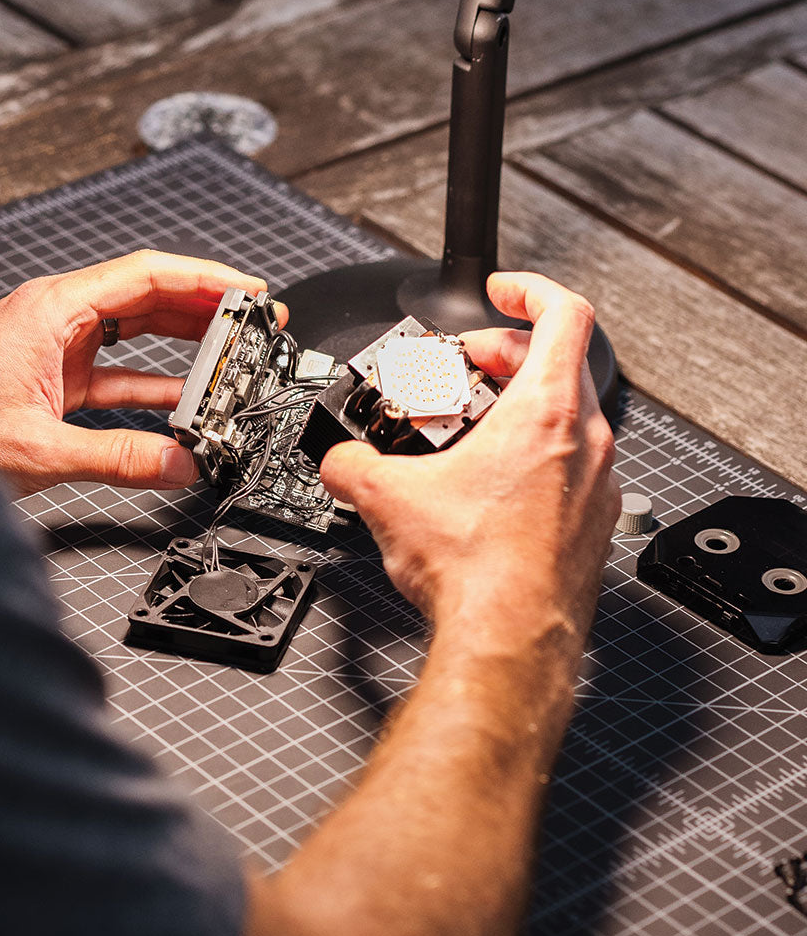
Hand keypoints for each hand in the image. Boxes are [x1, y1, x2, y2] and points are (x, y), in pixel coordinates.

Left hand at [0, 248, 284, 496]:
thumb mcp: (38, 449)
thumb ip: (117, 458)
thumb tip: (179, 463)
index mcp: (52, 309)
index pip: (145, 275)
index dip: (204, 279)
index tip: (247, 291)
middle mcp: (56, 316)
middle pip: (147, 295)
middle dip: (204, 306)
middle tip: (256, 319)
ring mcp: (55, 345)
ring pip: (136, 330)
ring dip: (184, 342)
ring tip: (234, 351)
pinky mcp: (54, 376)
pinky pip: (119, 369)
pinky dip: (154, 381)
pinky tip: (187, 398)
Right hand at [319, 272, 618, 642]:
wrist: (511, 647)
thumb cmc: (478, 573)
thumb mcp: (388, 497)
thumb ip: (352, 463)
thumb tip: (337, 461)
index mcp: (547, 412)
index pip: (565, 313)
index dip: (529, 288)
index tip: (499, 291)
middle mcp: (586, 442)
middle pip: (561, 363)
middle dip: (506, 353)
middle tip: (466, 364)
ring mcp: (597, 486)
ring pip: (569, 416)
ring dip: (519, 405)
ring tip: (469, 424)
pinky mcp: (591, 525)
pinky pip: (570, 465)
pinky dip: (532, 454)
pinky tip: (486, 484)